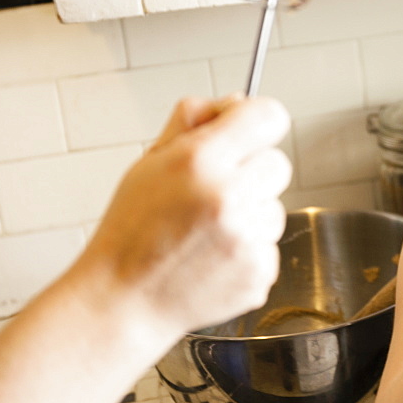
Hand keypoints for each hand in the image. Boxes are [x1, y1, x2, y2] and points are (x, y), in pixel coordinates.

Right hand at [74, 95, 291, 335]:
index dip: (260, 121)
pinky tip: (214, 258)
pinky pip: (270, 245)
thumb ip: (193, 122)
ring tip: (208, 232)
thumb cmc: (132, 231)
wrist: (124, 301)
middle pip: (279, 163)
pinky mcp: (259, 272)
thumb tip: (237, 101)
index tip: (250, 131)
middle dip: (252, 173)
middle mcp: (228, 197)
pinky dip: (249, 251)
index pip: (268, 116)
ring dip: (251, 215)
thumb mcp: (149, 162)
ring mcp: (247, 238)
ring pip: (275, 208)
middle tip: (215, 193)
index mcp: (199, 161)